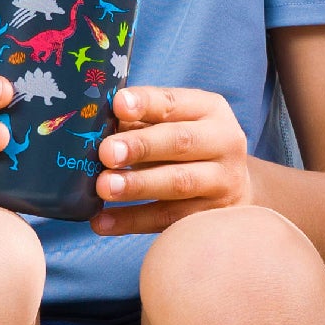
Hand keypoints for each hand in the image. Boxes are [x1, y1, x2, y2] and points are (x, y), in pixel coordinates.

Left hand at [91, 85, 251, 235]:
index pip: (175, 102)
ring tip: (103, 187)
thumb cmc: (188, 146)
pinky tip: (102, 222)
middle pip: (181, 142)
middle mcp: (223, 142)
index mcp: (210, 110)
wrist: (231, 186)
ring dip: (138, 185)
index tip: (118, 105)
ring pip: (178, 183)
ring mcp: (221, 181)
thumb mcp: (175, 123)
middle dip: (142, 146)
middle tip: (107, 152)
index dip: (146, 103)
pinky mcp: (208, 215)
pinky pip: (167, 219)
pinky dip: (132, 221)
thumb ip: (141, 121)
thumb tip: (93, 125)